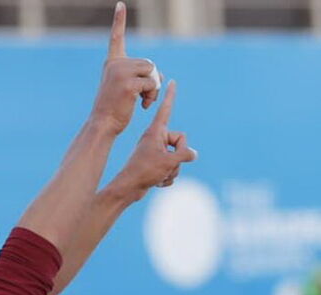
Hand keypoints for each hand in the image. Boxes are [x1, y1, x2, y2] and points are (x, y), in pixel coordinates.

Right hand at [90, 2, 161, 135]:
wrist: (104, 123)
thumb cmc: (115, 108)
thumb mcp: (125, 87)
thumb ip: (139, 76)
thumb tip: (161, 76)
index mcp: (112, 63)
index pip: (116, 38)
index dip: (119, 21)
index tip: (120, 4)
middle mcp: (116, 64)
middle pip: (148, 63)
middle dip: (152, 79)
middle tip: (146, 95)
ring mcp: (121, 73)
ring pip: (152, 72)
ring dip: (154, 88)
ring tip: (145, 100)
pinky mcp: (128, 84)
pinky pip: (152, 83)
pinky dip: (152, 95)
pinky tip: (143, 105)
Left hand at [108, 80, 197, 200]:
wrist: (128, 188)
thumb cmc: (145, 171)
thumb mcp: (169, 162)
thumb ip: (185, 154)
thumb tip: (193, 154)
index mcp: (155, 132)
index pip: (165, 110)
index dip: (170, 96)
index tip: (171, 81)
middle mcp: (155, 139)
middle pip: (180, 142)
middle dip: (178, 157)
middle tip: (165, 165)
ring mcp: (155, 151)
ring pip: (176, 158)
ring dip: (172, 170)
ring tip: (158, 174)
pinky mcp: (155, 163)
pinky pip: (170, 168)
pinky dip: (167, 177)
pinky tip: (156, 181)